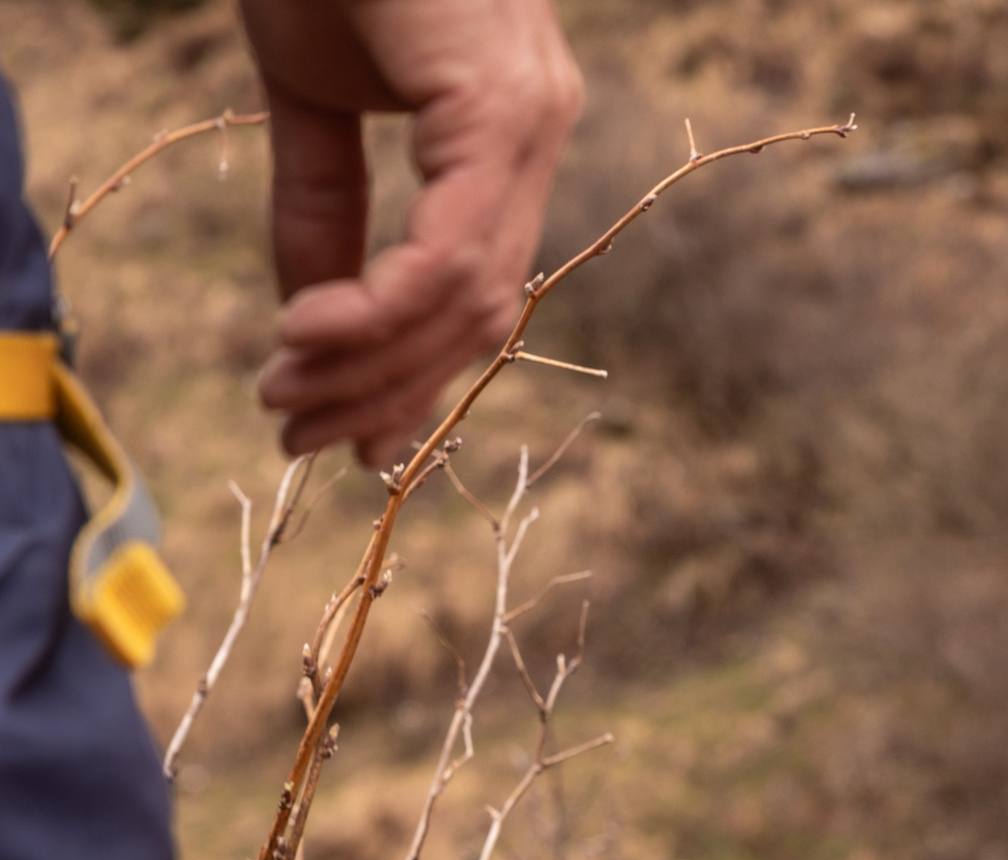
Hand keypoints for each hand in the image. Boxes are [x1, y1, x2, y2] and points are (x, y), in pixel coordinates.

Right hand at [239, 0, 582, 466]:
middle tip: (296, 434)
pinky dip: (380, 308)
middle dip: (385, 390)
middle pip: (480, 314)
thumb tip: (311, 320)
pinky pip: (452, 249)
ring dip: (371, 364)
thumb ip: (320, 208)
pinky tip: (307, 335)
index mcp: (510, 136)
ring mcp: (531, 119)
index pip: (478, 290)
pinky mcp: (500, 108)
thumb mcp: (309, 95)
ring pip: (468, 298)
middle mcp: (541, 132)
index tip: (340, 431)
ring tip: (286, 394)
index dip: (410, 373)